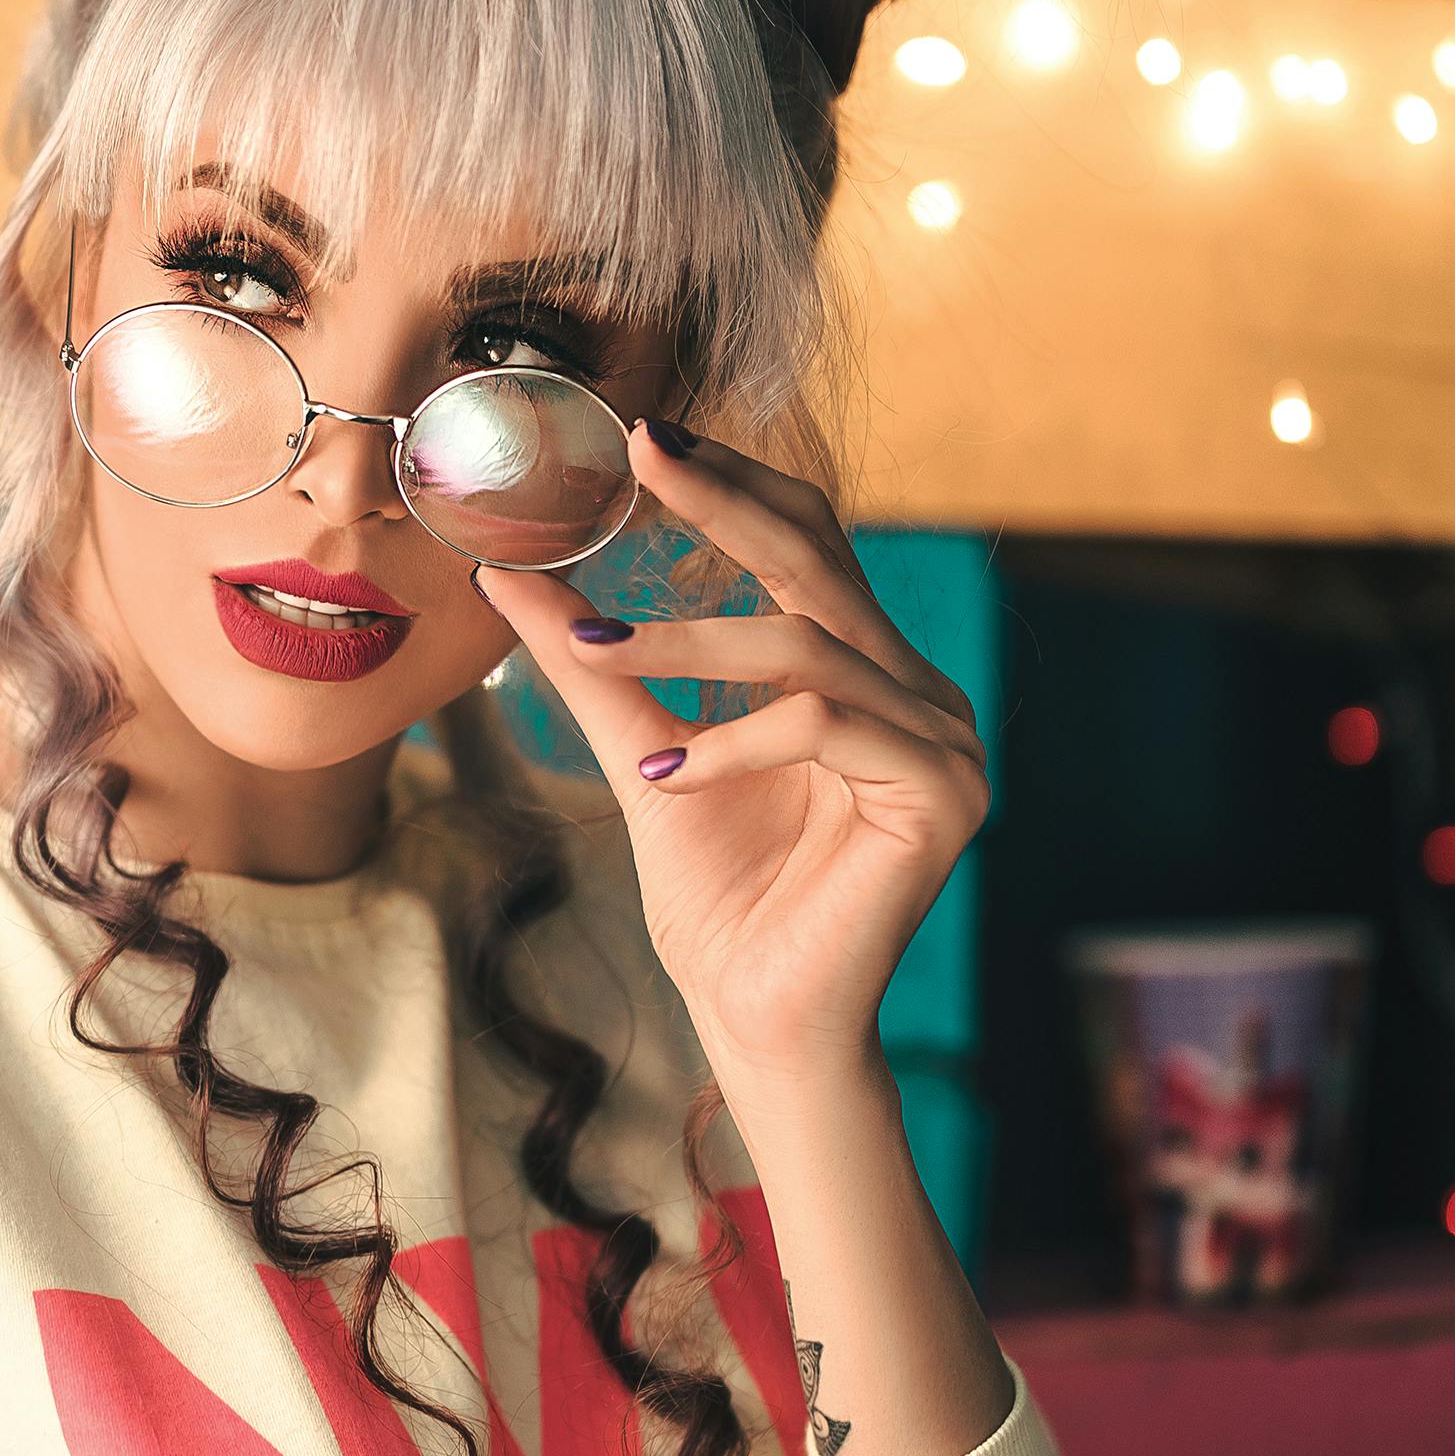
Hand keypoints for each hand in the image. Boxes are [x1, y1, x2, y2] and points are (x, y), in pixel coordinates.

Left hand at [468, 420, 989, 1093]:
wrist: (757, 1018)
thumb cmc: (717, 899)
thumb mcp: (641, 756)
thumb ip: (595, 668)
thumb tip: (511, 577)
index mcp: (863, 671)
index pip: (806, 544)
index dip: (730, 485)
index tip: (642, 437)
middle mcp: (916, 691)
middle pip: (820, 561)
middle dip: (723, 502)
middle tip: (641, 452)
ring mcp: (943, 740)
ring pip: (808, 643)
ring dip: (691, 643)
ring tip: (600, 653)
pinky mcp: (942, 793)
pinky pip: (826, 726)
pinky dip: (735, 741)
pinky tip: (668, 775)